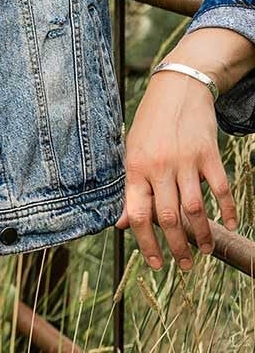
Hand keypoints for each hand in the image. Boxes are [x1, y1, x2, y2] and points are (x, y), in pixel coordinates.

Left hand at [115, 68, 238, 270]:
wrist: (176, 89)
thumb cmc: (150, 123)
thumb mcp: (131, 150)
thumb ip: (130, 187)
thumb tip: (123, 222)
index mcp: (135, 167)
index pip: (137, 213)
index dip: (145, 242)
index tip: (154, 263)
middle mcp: (158, 166)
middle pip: (168, 217)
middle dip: (176, 247)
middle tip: (183, 265)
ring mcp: (185, 161)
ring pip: (195, 208)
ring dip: (201, 235)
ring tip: (203, 251)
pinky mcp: (208, 155)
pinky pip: (220, 189)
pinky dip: (227, 210)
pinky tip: (231, 225)